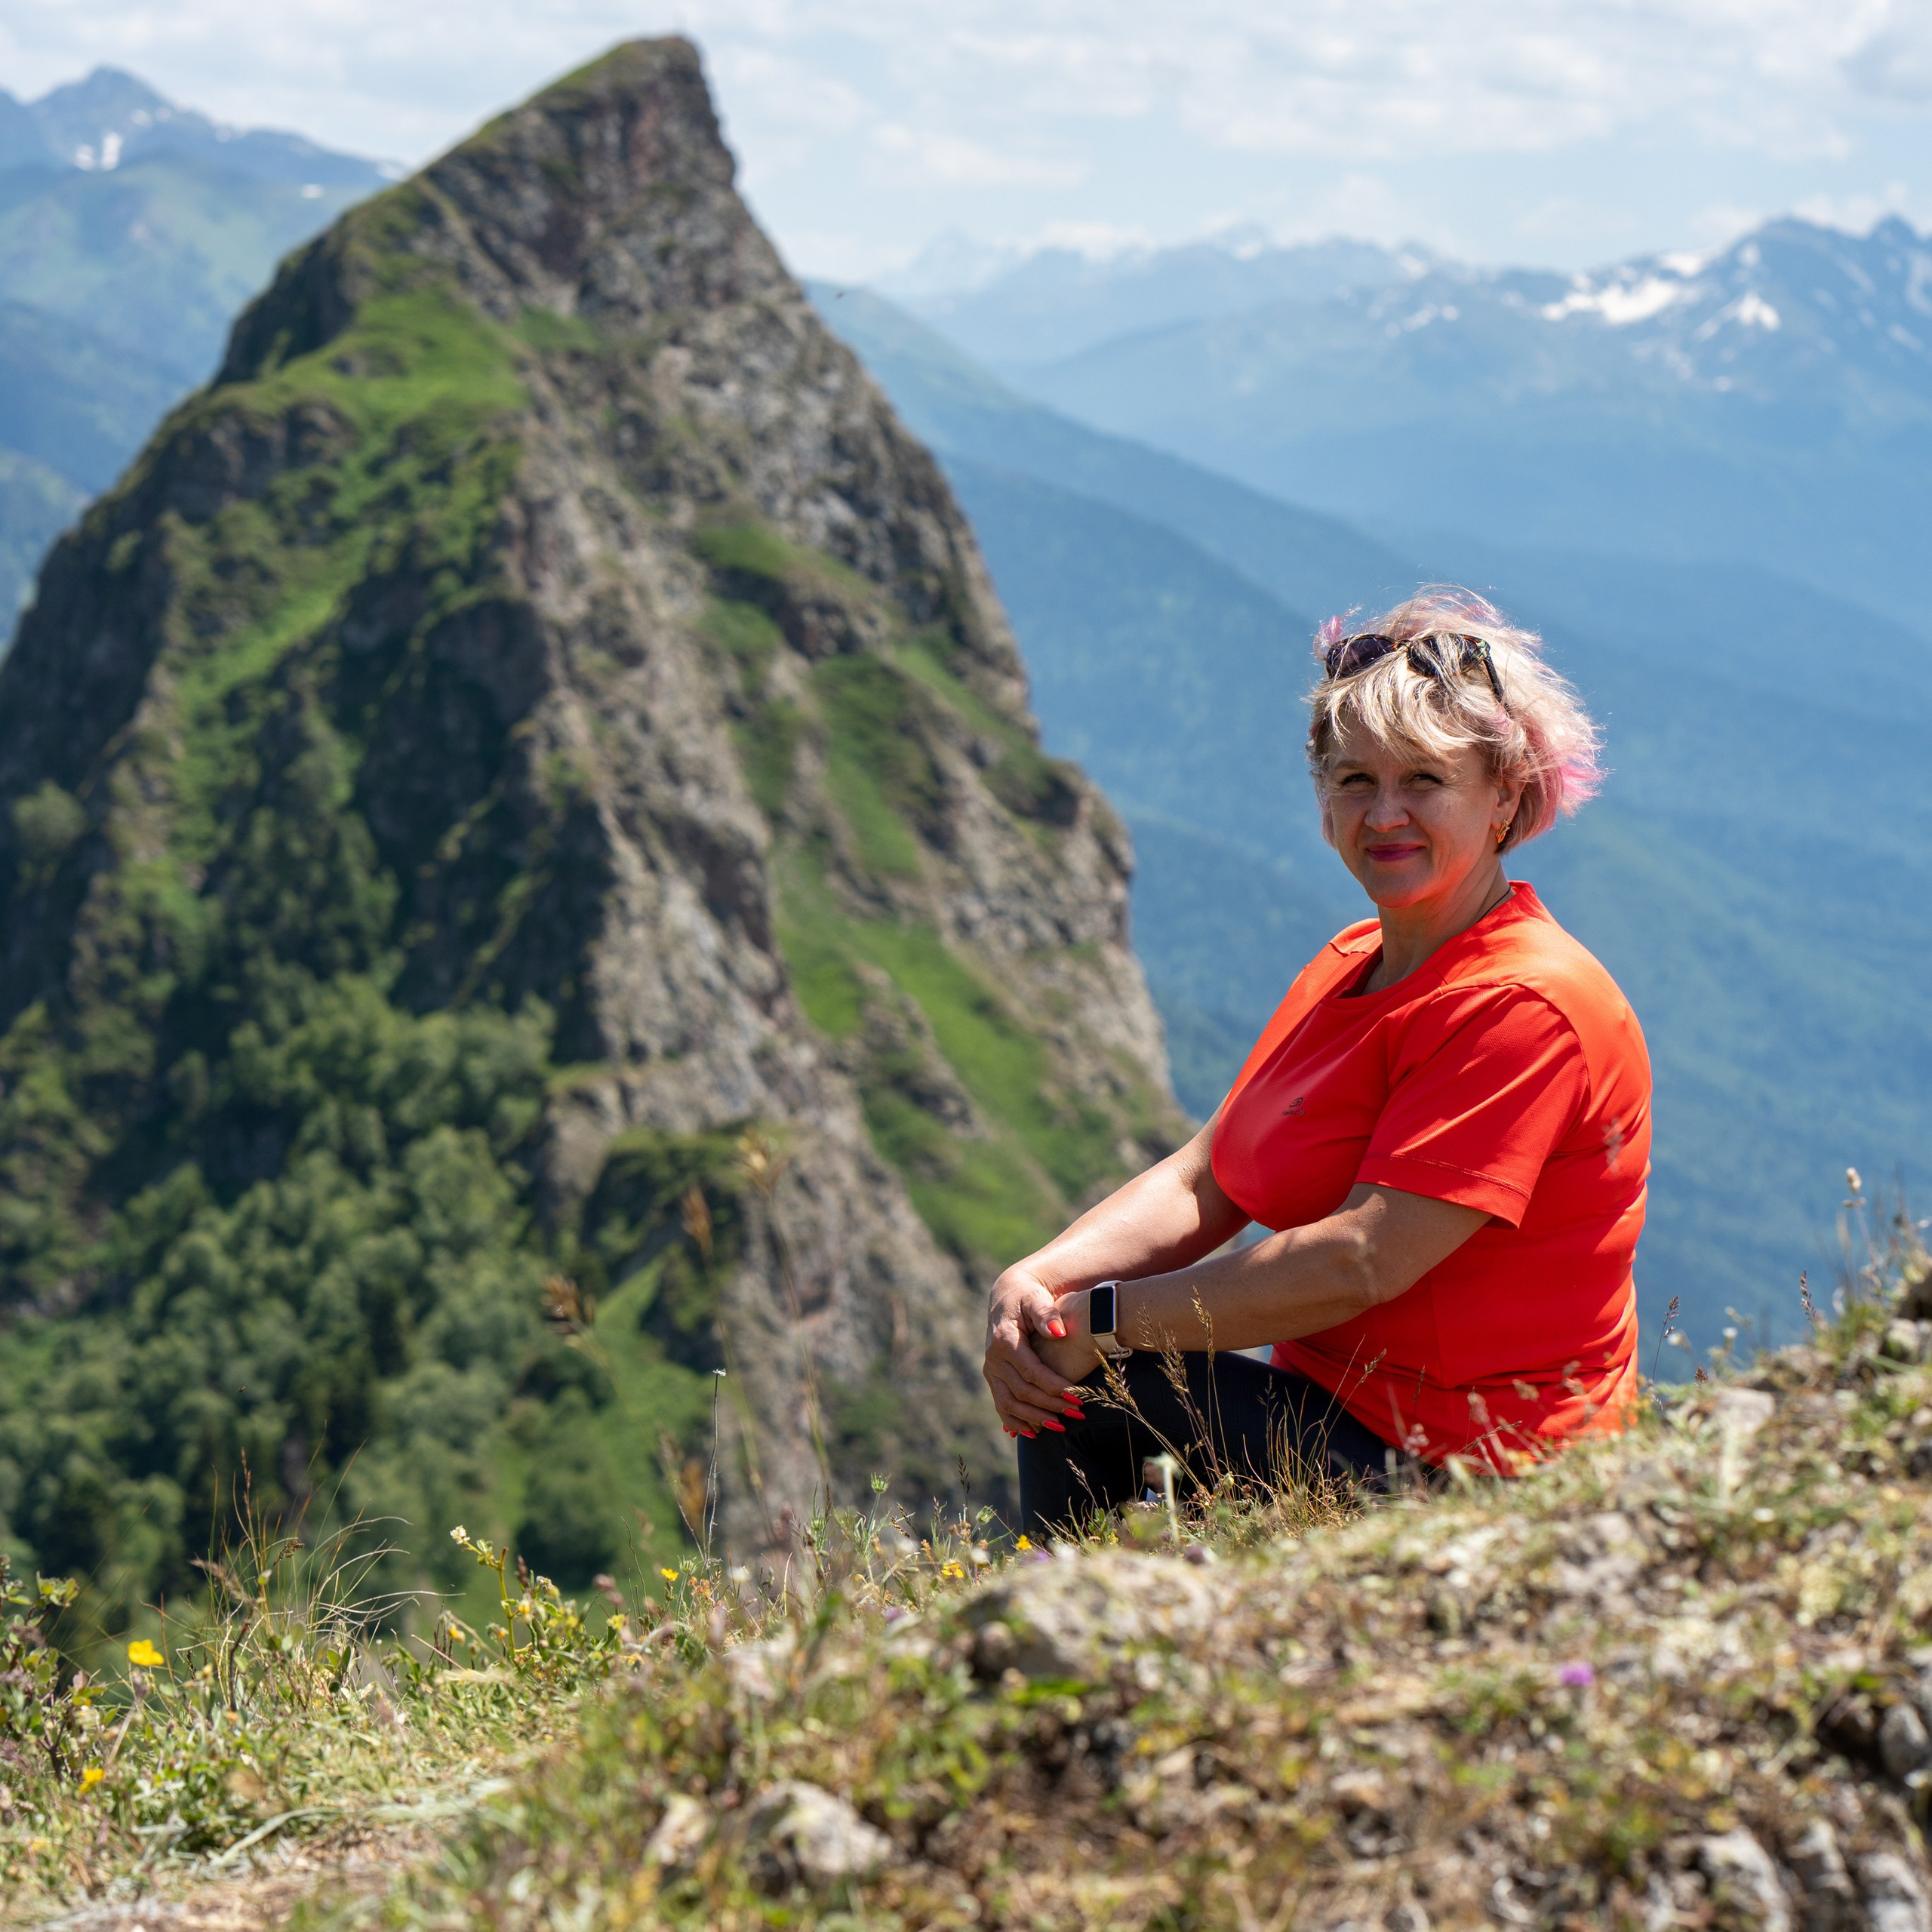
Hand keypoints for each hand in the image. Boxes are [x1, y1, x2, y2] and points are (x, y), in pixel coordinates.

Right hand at [983, 1266, 1088, 1437]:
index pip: (1031, 1372)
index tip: (1078, 1397)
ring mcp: (990, 1370)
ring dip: (1034, 1418)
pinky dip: (1015, 1422)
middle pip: (1021, 1391)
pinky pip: (1001, 1405)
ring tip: (1060, 1427)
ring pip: (1008, 1403)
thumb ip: (1046, 1313)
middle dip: (1050, 1405)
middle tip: (1077, 1414)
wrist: (1008, 1296)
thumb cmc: (1028, 1296)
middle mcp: (992, 1358)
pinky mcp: (993, 1377)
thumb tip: (1059, 1331)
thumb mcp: (1037, 1298)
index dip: (1054, 1387)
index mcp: (1003, 1340)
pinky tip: (1034, 1432)